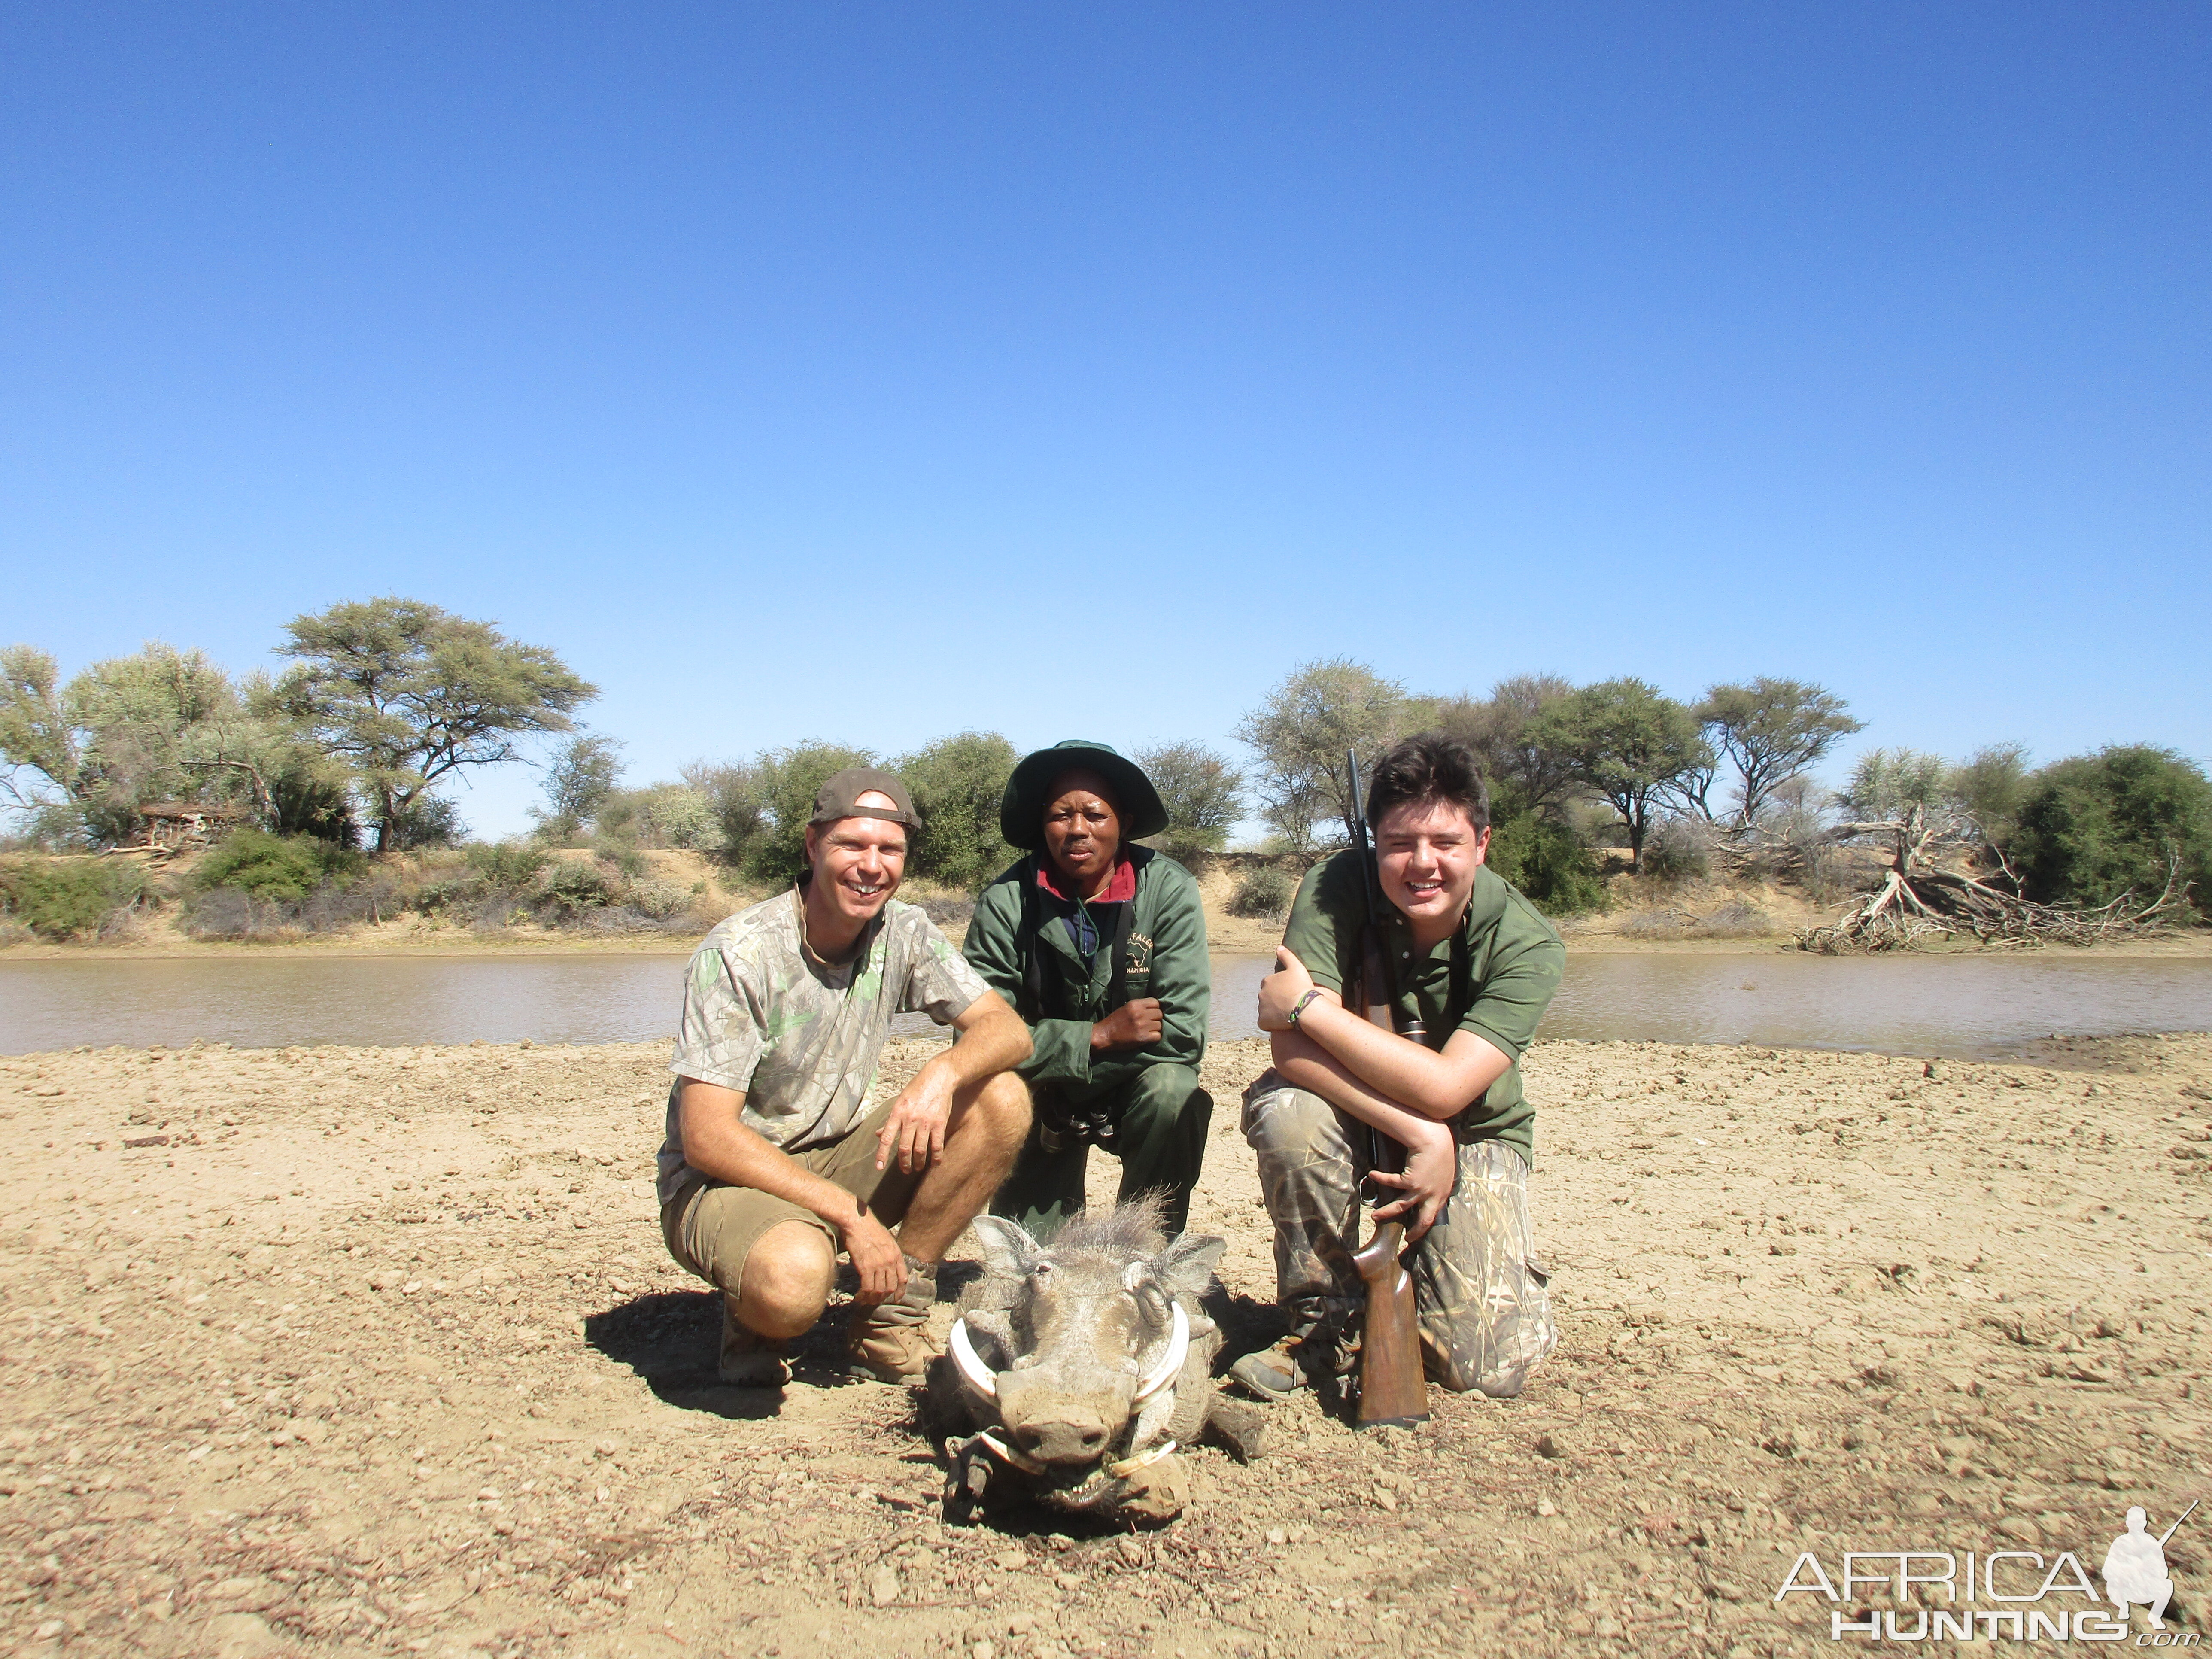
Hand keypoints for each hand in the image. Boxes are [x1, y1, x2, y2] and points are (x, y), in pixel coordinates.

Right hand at [840, 1205, 907, 1305]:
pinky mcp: (866, 1267)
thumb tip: (886, 1264)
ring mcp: (879, 1264)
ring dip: (872, 1299)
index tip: (896, 1299)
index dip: (900, 1292)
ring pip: (879, 1291)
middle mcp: (890, 1261)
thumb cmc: (868, 1228)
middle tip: (875, 1300)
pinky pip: (867, 1288)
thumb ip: (889, 1253)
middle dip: (883, 1297)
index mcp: (897, 1254)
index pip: (903, 1278)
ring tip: (865, 1301)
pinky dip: (863, 1296)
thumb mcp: (886, 1239)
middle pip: (891, 1288)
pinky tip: (858, 1297)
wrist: (857, 1221)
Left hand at [875, 1068, 954, 1173]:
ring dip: (919, 1163)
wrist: (939, 1077)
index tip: (879, 1167)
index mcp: (897, 1113)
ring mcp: (925, 1122)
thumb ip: (890, 1120)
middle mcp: (910, 1119)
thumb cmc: (917, 1089)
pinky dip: (936, 1157)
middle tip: (905, 1170)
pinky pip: (937, 1145)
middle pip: (904, 1148)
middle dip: (904, 1163)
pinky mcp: (940, 1123)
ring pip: (920, 1150)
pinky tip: (935, 1163)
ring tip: (918, 1168)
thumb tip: (878, 1135)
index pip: (886, 1138)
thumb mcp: (899, 1101)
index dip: (882, 1154)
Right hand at [1089, 998, 1164, 1051]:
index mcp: (1135, 1004)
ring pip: (1159, 1025)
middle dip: (1155, 1019)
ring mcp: (1142, 1025)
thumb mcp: (1126, 1008)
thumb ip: (1140, 1006)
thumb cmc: (1114, 1021)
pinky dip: (1154, 1037)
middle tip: (1148, 1023)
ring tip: (1146, 1031)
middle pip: (1159, 1014)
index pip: (1156, 1002)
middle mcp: (1140, 1013)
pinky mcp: (1143, 1037)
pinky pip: (1157, 1036)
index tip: (1150, 1013)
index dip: (1154, 1008)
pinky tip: (1147, 1037)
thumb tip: (1154, 1008)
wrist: (1104, 1035)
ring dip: (1154, 1029)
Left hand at [1255, 946, 1316, 1031]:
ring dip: (1273, 1012)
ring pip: (1266, 1010)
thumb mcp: (1297, 967)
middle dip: (1275, 1000)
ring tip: (1287, 1014)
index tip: (1289, 992)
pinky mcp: (1263, 1022)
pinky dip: (1270, 1024)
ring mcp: (1261, 1009)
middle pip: (1267, 997)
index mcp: (1267, 981)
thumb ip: (1287, 956)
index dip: (1280, 988)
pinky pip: (1264, 1023)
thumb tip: (1278, 947)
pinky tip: (1281, 1023)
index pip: (1270, 984)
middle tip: (1289, 1004)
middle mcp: (1261, 994)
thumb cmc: (1302, 987)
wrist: (1304, 1008)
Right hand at [1368, 1121, 1456, 1241]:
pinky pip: (1391, 1182)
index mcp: (1442, 1194)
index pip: (1433, 1215)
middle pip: (1423, 1220)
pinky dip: (1381, 1178)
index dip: (1425, 1225)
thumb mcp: (1445, 1172)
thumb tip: (1430, 1187)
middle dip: (1415, 1232)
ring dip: (1386, 1212)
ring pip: (1401, 1206)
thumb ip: (1439, 1183)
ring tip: (1374, 1216)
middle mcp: (1433, 1196)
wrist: (1435, 1140)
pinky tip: (1372, 1174)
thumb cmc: (1441, 1151)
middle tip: (1407, 1239)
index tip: (1417, 1231)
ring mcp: (1421, 1190)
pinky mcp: (1410, 1181)